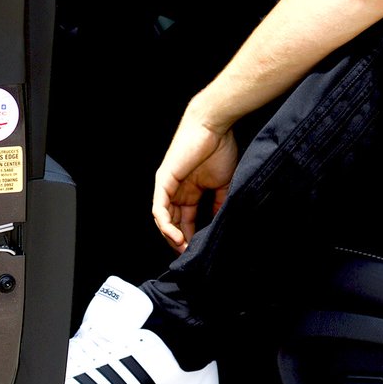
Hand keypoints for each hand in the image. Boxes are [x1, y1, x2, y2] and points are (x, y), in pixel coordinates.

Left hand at [152, 96, 238, 252]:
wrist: (214, 128)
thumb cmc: (220, 149)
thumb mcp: (223, 184)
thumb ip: (219, 204)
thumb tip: (220, 223)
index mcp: (190, 191)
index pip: (185, 220)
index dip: (190, 237)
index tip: (198, 251)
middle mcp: (176, 190)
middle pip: (172, 222)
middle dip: (179, 241)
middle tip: (189, 255)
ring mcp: (168, 185)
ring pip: (163, 218)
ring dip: (171, 237)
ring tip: (182, 249)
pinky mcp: (163, 180)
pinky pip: (159, 207)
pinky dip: (165, 224)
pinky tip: (175, 236)